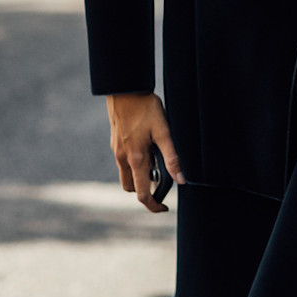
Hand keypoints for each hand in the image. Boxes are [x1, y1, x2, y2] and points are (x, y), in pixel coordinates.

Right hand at [106, 91, 184, 211]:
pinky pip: (123, 161)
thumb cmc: (145, 108)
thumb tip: (181, 180)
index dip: (153, 205)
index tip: (164, 207)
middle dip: (145, 190)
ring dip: (139, 175)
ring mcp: (116, 150)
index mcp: (136, 159)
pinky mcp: (115, 142)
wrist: (125, 89)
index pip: (142, 194)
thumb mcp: (164, 132)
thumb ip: (172, 158)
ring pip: (126, 174)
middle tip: (160, 179)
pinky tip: (146, 145)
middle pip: (131, 188)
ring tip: (155, 157)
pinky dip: (134, 163)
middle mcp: (122, 158)